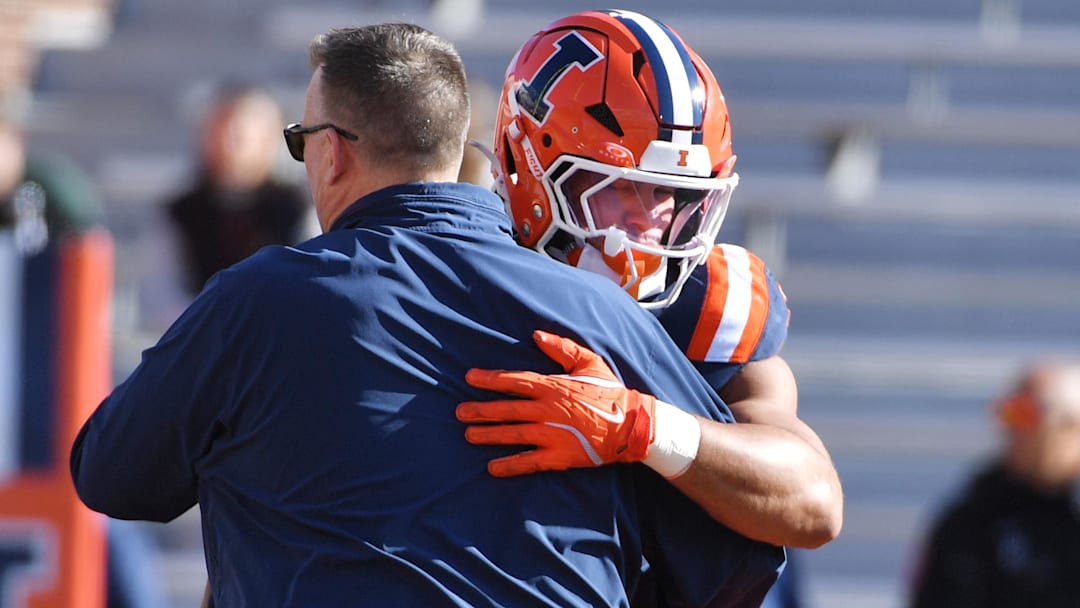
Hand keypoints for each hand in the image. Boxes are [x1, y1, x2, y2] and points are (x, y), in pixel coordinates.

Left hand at [456, 329, 656, 476]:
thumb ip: (561, 349)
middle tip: (459, 412)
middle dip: (481, 410)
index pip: (514, 381)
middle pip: (507, 409)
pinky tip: (492, 468)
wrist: (632, 424)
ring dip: (489, 435)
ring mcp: (552, 434)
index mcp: (553, 386)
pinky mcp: (559, 456)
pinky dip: (510, 466)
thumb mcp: (589, 363)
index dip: (490, 379)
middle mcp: (548, 410)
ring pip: (513, 435)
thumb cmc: (609, 391)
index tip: (470, 378)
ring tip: (469, 435)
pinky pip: (529, 461)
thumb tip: (536, 335)